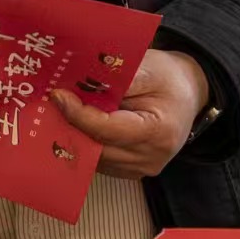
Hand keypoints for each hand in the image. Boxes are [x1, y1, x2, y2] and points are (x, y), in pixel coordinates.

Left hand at [51, 49, 209, 178]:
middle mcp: (151, 157)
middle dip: (71, 123)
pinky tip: (75, 122)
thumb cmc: (167, 78)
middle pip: (97, 147)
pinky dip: (85, 142)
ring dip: (75, 134)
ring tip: (60, 109)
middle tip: (52, 100)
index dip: (78, 114)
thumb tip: (79, 85)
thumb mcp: (146, 67)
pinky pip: (100, 161)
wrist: (188, 93)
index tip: (58, 95)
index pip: (107, 130)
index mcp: (158, 131)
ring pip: (95, 157)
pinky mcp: (132, 171)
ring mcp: (142, 168)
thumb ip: (115, 79)